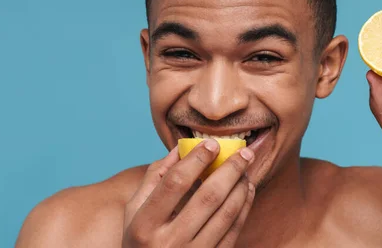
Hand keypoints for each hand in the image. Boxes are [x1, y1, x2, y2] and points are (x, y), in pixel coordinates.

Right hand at [122, 140, 254, 247]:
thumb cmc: (140, 239)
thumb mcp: (135, 210)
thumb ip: (155, 177)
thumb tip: (182, 147)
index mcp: (144, 225)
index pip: (175, 183)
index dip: (196, 160)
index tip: (212, 143)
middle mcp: (169, 243)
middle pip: (207, 197)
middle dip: (230, 169)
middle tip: (244, 151)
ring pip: (226, 214)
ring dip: (240, 187)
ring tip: (246, 168)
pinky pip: (233, 232)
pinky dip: (244, 207)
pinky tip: (247, 189)